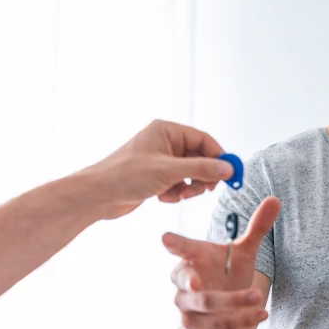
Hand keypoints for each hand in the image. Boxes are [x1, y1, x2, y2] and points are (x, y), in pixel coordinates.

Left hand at [81, 119, 235, 219]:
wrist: (98, 196)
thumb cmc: (124, 175)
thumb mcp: (169, 171)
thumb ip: (202, 169)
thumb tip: (227, 168)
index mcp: (167, 131)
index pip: (204, 140)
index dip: (219, 156)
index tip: (231, 172)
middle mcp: (165, 143)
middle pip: (200, 158)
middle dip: (202, 176)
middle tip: (206, 189)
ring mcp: (161, 161)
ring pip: (191, 174)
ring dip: (189, 187)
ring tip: (178, 195)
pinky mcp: (157, 177)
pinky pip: (179, 184)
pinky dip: (176, 193)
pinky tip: (163, 197)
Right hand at [163, 197, 280, 328]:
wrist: (220, 313)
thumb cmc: (226, 274)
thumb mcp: (243, 252)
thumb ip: (257, 228)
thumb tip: (275, 199)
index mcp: (193, 257)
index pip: (180, 248)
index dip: (173, 244)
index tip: (166, 239)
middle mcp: (185, 282)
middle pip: (186, 281)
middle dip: (193, 283)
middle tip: (197, 282)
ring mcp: (188, 306)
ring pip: (206, 305)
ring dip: (233, 302)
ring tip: (258, 296)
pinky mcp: (196, 326)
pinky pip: (219, 325)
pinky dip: (242, 320)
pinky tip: (261, 314)